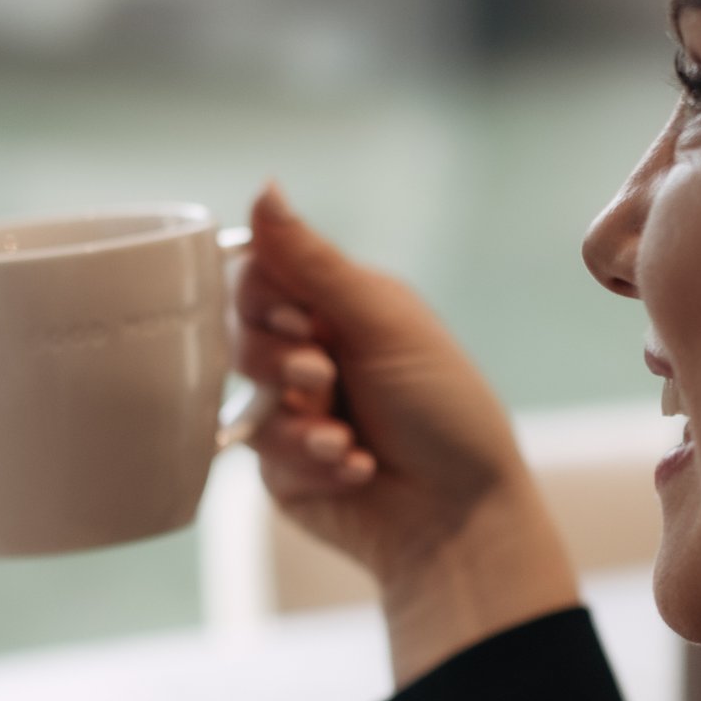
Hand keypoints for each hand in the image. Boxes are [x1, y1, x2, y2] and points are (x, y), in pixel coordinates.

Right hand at [232, 182, 578, 684]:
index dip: (265, 296)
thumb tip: (264, 185)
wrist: (461, 516)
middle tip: (324, 376)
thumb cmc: (445, 411)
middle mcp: (311, 354)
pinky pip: (263, 456)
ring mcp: (292, 415)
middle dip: (281, 360)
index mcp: (339, 308)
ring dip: (299, 420)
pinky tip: (358, 468)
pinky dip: (312, 461)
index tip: (303, 317)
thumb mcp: (384, 323)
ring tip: (346, 437)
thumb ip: (313, 261)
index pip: (261, 275)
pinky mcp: (283, 470)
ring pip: (245, 400)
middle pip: (239, 334)